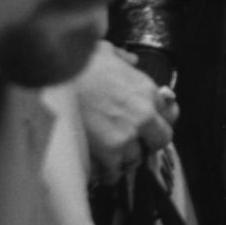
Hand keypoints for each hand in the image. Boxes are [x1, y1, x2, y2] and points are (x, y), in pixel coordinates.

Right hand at [74, 41, 177, 179]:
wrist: (55, 76)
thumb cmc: (78, 61)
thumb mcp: (108, 51)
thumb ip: (124, 59)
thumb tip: (131, 61)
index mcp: (147, 91)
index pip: (171, 114)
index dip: (160, 119)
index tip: (151, 124)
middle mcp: (143, 116)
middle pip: (160, 140)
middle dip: (148, 142)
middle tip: (134, 142)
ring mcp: (126, 136)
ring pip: (136, 159)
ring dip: (124, 157)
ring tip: (111, 154)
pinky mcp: (106, 152)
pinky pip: (113, 173)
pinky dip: (106, 173)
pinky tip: (99, 168)